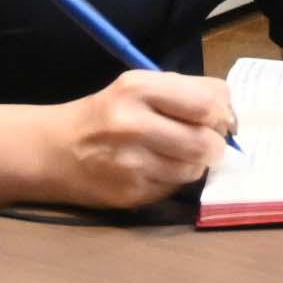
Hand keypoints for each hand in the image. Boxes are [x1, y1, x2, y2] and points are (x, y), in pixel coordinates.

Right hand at [36, 69, 233, 209]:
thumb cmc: (105, 113)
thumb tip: (231, 117)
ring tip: (174, 154)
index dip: (222, 112)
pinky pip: (174, 188)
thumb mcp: (139, 87)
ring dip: (195, 164)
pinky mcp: (129, 194)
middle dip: (215, 143)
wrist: (52, 150)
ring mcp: (129, 164)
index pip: (209, 101)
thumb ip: (185, 94)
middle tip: (205, 141)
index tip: (217, 117)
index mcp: (138, 88)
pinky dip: (173, 180)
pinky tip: (153, 170)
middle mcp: (132, 125)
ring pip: (195, 169)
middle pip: (206, 141)